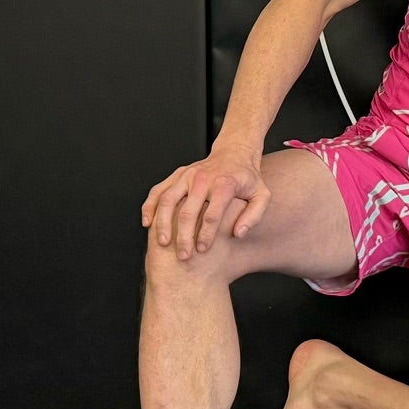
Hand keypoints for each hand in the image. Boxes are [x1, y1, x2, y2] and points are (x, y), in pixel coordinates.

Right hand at [143, 147, 269, 259]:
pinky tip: (147, 222)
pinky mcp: (177, 174)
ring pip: (168, 200)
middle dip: (184, 236)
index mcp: (224, 184)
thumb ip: (254, 216)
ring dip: (163, 224)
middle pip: (188, 211)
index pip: (212, 215)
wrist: (235, 153)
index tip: (202, 250)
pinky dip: (149, 206)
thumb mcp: (261, 195)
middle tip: (184, 256)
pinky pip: (158, 190)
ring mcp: (187, 175)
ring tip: (163, 243)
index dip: (206, 235)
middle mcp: (203, 178)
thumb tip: (238, 233)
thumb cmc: (247, 178)